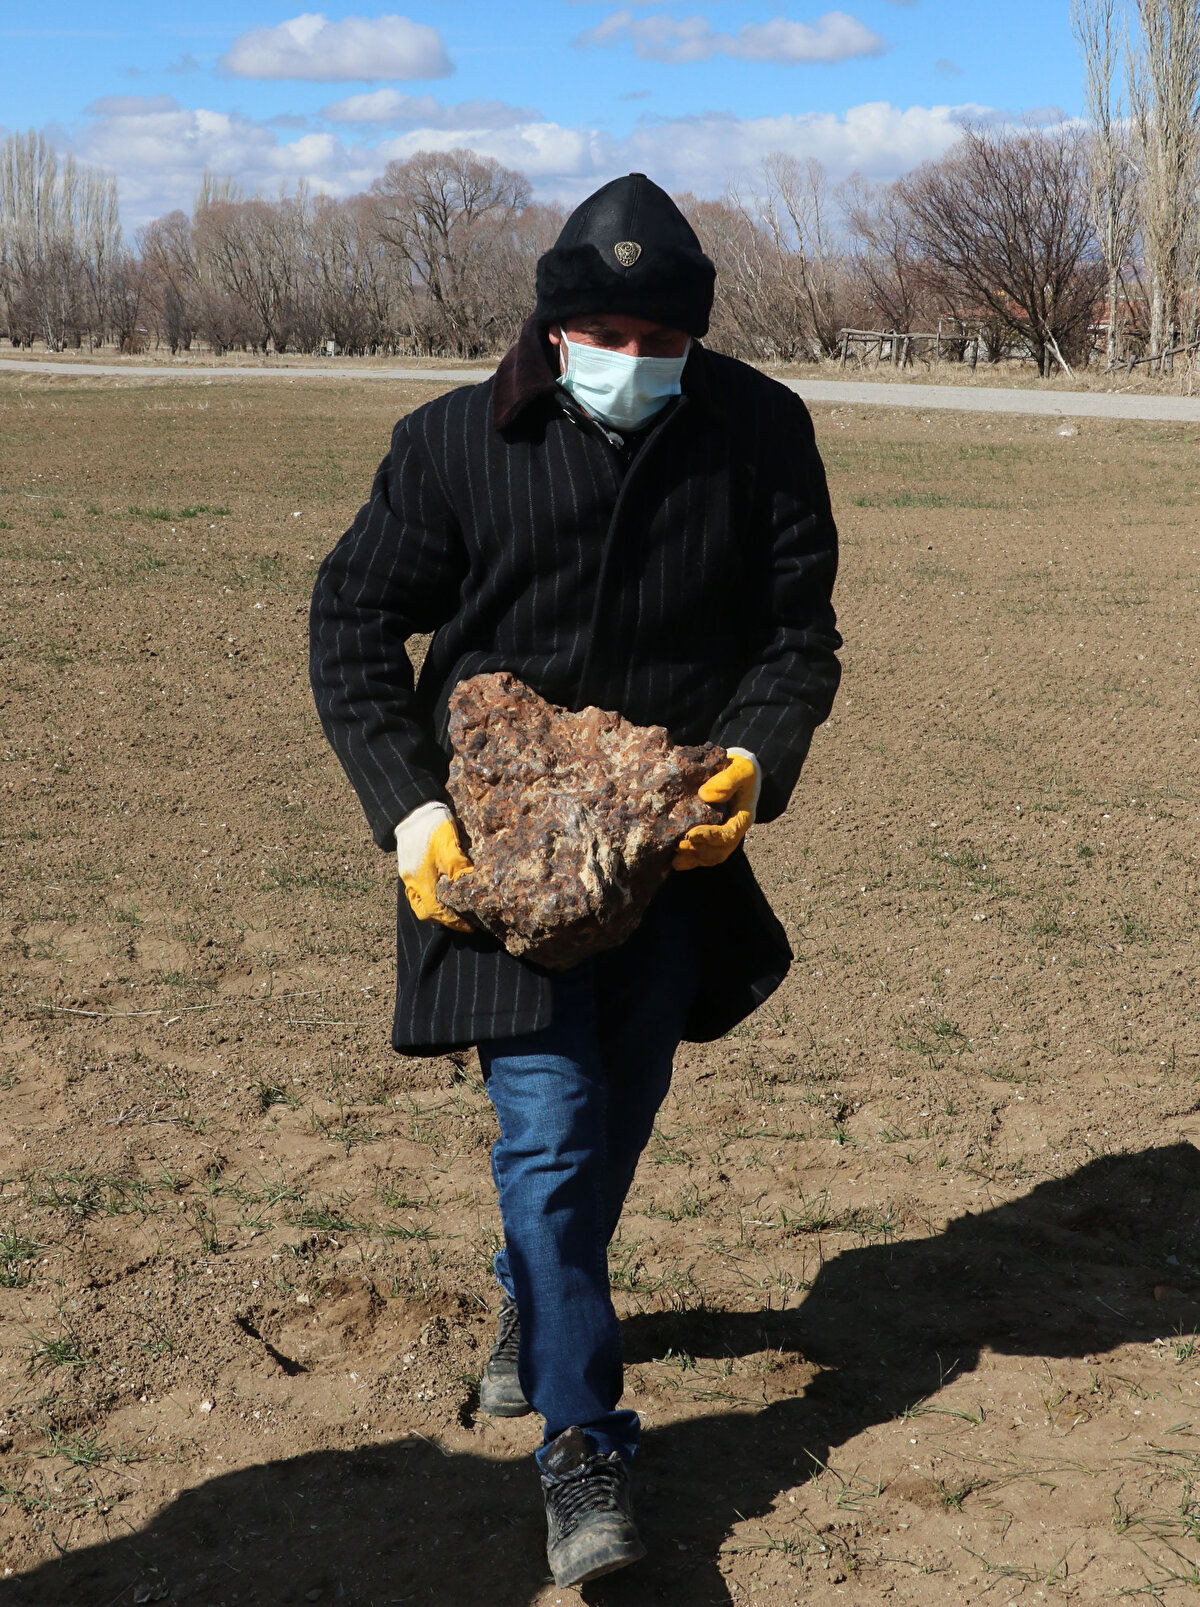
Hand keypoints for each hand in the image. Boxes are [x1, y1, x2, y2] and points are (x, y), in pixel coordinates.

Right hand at [397, 808, 474, 931]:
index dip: (454, 921)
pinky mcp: (407, 866)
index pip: (437, 911)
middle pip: (425, 911)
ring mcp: (407, 875)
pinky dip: (429, 896)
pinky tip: (441, 891)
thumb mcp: (450, 845)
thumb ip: (459, 867)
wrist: (413, 809)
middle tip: (462, 919)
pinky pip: (416, 890)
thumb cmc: (432, 826)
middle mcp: (411, 881)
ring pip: (419, 902)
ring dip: (435, 909)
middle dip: (443, 918)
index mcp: (421, 880)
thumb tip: (469, 885)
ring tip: (453, 908)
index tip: (470, 925)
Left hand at [673, 753, 759, 871]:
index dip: (710, 837)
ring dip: (694, 858)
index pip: (728, 834)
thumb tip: (705, 795)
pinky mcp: (715, 835)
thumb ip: (727, 781)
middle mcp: (735, 830)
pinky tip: (676, 861)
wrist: (742, 771)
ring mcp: (726, 835)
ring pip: (712, 856)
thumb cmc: (742, 769)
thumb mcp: (740, 769)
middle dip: (699, 851)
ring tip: (675, 857)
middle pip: (720, 851)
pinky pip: (706, 853)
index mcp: (743, 817)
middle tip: (679, 846)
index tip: (691, 834)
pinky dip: (692, 859)